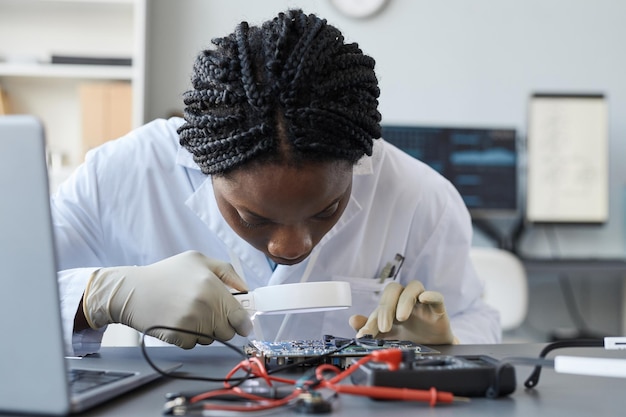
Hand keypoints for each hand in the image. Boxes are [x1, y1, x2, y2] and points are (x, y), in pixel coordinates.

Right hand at [82, 250, 252, 348]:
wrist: (132, 290)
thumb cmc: (167, 274)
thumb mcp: (199, 261)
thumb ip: (228, 272)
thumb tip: (247, 291)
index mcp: (212, 286)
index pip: (240, 317)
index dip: (243, 323)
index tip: (241, 324)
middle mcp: (203, 305)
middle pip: (228, 332)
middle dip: (222, 325)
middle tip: (207, 312)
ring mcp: (190, 322)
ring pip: (212, 339)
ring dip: (205, 331)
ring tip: (188, 313)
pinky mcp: (177, 336)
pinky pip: (194, 344)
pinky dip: (189, 337)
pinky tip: (177, 321)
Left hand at [349, 281, 457, 344]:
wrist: (433, 348)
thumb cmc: (410, 336)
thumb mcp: (387, 336)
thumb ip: (371, 328)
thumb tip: (352, 320)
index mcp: (392, 305)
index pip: (379, 306)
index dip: (370, 320)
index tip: (364, 335)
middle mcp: (405, 299)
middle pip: (393, 290)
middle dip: (386, 308)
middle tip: (384, 327)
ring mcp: (422, 302)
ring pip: (413, 287)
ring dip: (405, 301)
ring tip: (401, 318)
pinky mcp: (438, 308)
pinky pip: (436, 296)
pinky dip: (430, 295)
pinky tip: (424, 299)